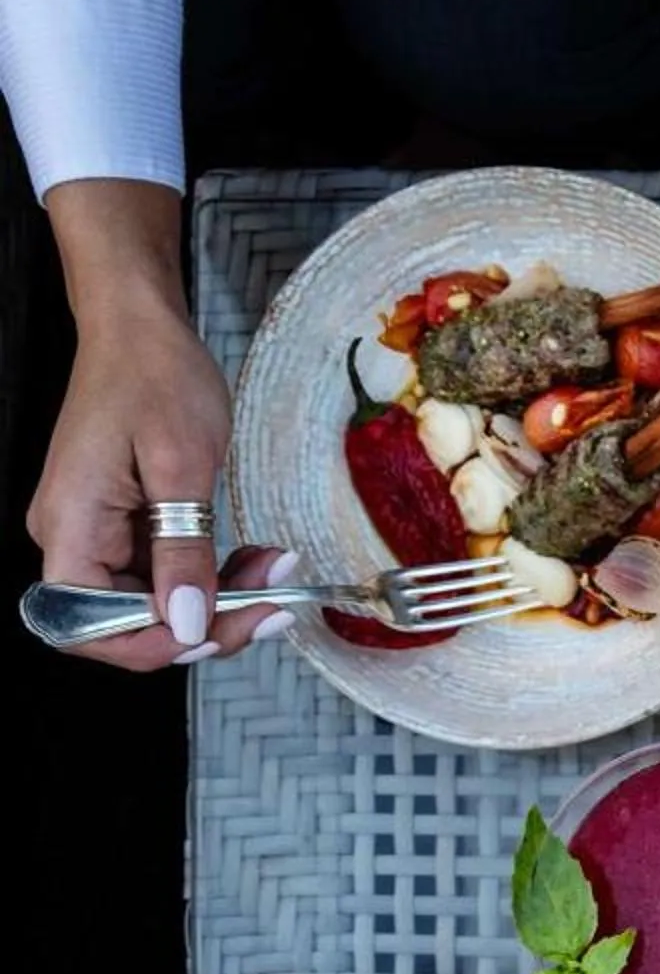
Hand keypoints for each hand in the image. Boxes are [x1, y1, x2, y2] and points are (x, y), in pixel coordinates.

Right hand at [27, 180, 288, 670]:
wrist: (142, 328)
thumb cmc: (154, 377)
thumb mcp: (182, 465)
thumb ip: (182, 551)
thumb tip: (186, 624)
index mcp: (70, 527)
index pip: (87, 628)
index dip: (153, 645)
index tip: (221, 630)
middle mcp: (74, 540)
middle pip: (128, 625)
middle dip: (205, 626)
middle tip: (275, 606)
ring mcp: (100, 535)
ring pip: (157, 605)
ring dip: (222, 603)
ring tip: (276, 571)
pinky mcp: (129, 528)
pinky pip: (169, 576)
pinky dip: (216, 578)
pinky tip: (257, 561)